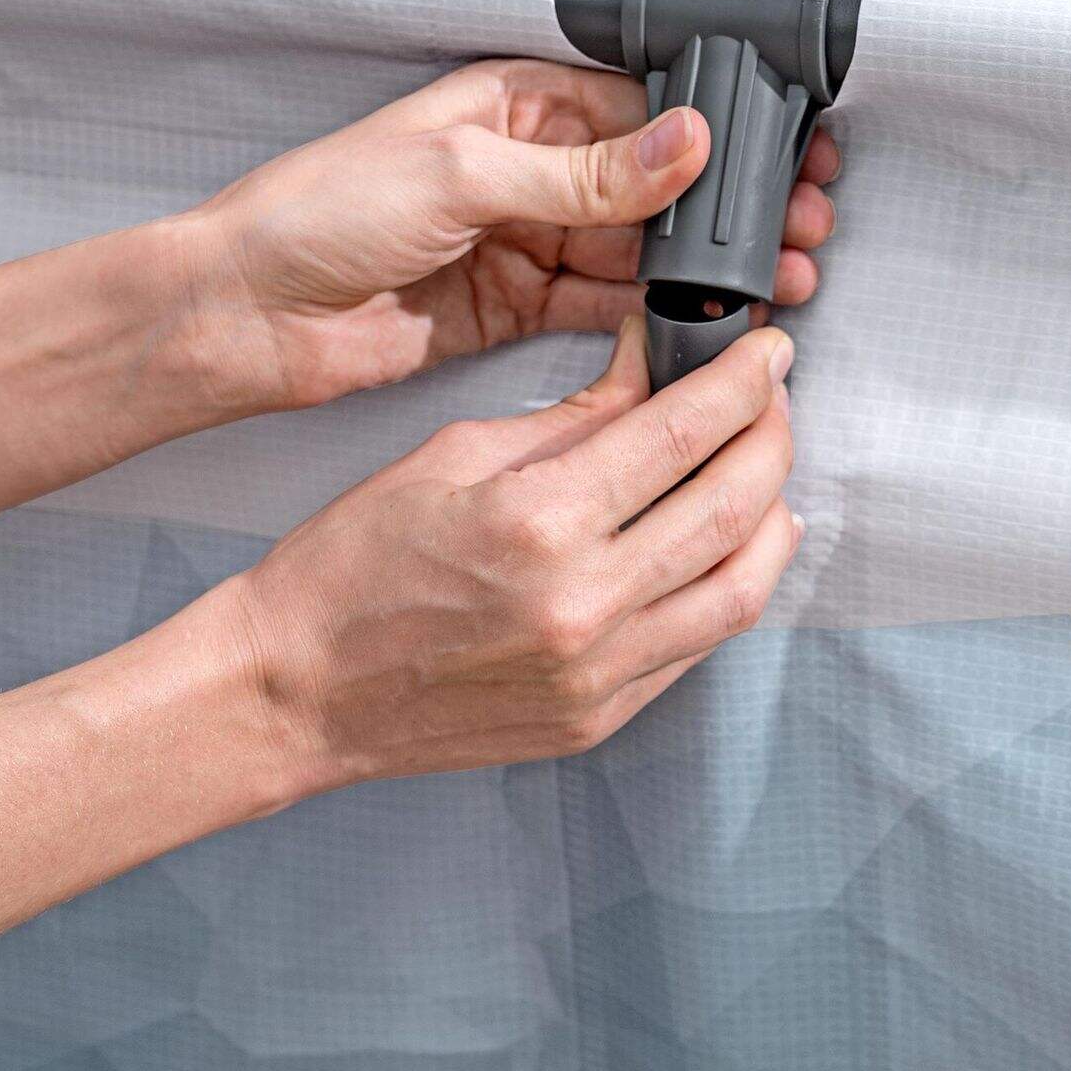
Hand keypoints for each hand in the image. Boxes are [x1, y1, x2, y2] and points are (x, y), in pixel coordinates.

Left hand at [184, 58, 839, 410]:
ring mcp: (521, 238)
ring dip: (704, 265)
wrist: (244, 315)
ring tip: (781, 280)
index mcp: (509, 102)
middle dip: (726, 206)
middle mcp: (523, 165)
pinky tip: (710, 320)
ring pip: (637, 247)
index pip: (634, 103)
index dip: (711, 128)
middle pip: (649, 180)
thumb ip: (585, 171)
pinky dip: (656, 313)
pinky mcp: (513, 306)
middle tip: (803, 228)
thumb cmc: (318, 214)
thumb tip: (685, 142)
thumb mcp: (463, 174)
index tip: (782, 151)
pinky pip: (602, 305)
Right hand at [199, 318, 800, 787]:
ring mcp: (599, 674)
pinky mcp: (600, 718)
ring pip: (740, 589)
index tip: (766, 352)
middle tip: (773, 400)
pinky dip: (726, 587)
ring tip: (764, 475)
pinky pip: (699, 646)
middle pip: (734, 506)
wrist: (297, 690)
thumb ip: (572, 417)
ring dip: (772, 520)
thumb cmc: (352, 569)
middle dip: (773, 436)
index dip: (742, 381)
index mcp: (539, 522)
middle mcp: (583, 604)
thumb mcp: (453, 455)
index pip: (682, 432)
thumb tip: (652, 371)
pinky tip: (721, 549)